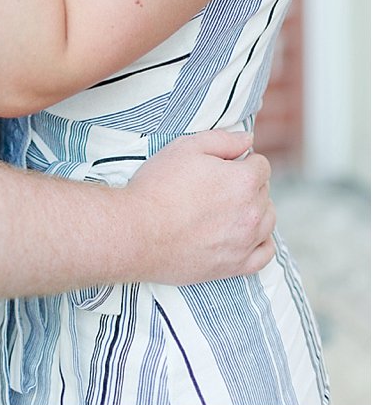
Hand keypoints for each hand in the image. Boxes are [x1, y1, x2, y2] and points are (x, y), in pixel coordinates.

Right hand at [124, 131, 274, 284]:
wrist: (137, 231)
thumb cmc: (157, 187)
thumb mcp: (184, 148)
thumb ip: (222, 140)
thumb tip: (248, 139)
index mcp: (244, 180)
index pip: (261, 165)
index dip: (241, 162)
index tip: (223, 166)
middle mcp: (253, 212)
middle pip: (264, 193)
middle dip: (246, 186)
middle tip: (216, 187)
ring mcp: (247, 241)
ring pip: (268, 221)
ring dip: (254, 211)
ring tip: (226, 209)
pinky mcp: (236, 265)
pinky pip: (265, 253)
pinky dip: (260, 242)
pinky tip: (245, 235)